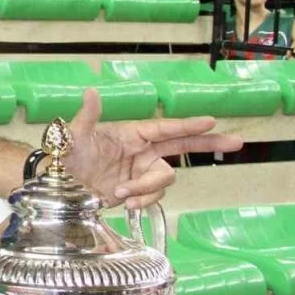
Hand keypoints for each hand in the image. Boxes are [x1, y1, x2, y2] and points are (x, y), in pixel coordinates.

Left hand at [65, 88, 242, 208]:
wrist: (59, 186)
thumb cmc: (66, 156)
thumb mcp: (74, 136)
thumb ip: (86, 116)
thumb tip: (89, 91)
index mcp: (131, 133)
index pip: (166, 128)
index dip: (188, 126)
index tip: (211, 121)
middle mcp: (141, 151)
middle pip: (183, 145)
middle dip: (209, 143)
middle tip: (236, 142)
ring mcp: (141, 172)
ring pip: (164, 179)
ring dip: (147, 188)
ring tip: (122, 192)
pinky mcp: (137, 191)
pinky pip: (152, 197)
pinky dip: (143, 200)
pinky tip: (126, 204)